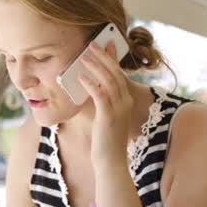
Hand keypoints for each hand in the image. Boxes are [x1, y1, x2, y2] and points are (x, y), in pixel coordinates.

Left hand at [78, 40, 132, 168]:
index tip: (105, 45)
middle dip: (103, 57)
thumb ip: (100, 103)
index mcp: (126, 101)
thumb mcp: (104, 117)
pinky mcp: (108, 116)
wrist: (110, 161)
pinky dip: (90, 83)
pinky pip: (100, 95)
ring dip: (95, 67)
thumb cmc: (104, 141)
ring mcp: (119, 109)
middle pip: (115, 73)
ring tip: (83, 57)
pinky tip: (80, 76)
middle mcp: (125, 102)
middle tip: (92, 44)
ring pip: (108, 81)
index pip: (119, 75)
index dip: (112, 59)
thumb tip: (88, 88)